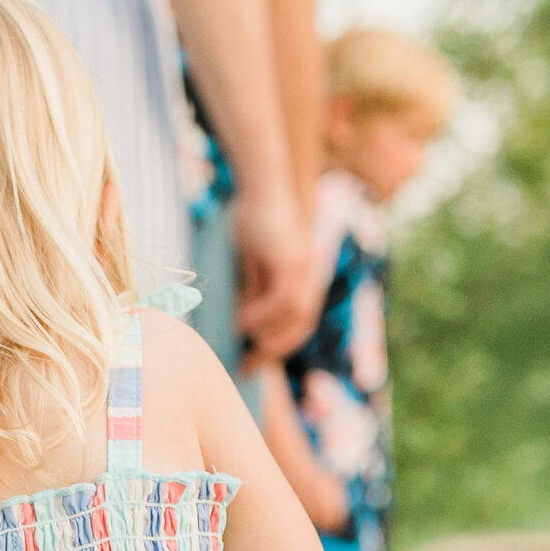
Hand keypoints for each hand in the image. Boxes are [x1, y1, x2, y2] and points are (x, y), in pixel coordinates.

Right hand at [230, 182, 320, 359]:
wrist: (267, 183)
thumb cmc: (256, 215)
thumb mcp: (253, 259)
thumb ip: (254, 286)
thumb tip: (244, 318)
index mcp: (302, 276)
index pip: (298, 322)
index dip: (278, 345)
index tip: (254, 362)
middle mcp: (308, 275)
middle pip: (300, 326)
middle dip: (274, 350)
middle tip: (248, 367)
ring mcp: (302, 269)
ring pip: (291, 317)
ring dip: (266, 333)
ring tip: (241, 337)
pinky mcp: (291, 262)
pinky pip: (280, 300)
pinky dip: (262, 315)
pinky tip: (243, 322)